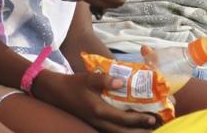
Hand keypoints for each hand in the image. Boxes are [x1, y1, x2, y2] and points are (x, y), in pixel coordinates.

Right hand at [33, 70, 155, 132]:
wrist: (54, 92)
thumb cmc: (72, 84)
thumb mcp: (87, 78)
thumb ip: (104, 79)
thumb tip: (121, 82)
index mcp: (98, 111)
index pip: (123, 119)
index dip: (139, 120)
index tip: (152, 118)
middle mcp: (98, 121)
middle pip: (122, 132)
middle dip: (138, 131)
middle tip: (153, 128)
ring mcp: (94, 124)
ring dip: (130, 132)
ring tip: (144, 129)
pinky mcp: (92, 123)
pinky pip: (110, 130)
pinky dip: (121, 130)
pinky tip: (127, 126)